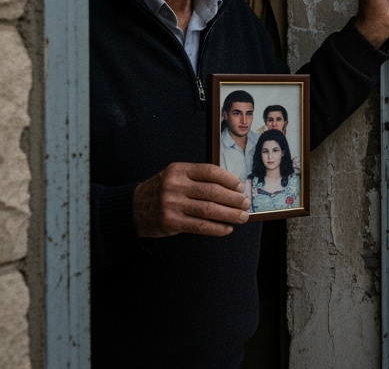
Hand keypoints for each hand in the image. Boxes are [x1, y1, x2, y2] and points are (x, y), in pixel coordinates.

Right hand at [133, 163, 249, 237]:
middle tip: (246, 203)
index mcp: (178, 170)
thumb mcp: (176, 177)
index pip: (210, 172)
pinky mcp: (170, 222)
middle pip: (212, 192)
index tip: (241, 186)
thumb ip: (199, 179)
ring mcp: (171, 204)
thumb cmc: (162, 191)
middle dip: (234, 199)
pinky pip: (200, 226)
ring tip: (242, 217)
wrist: (132, 209)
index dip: (229, 179)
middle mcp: (174, 186)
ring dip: (230, 214)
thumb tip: (234, 188)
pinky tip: (227, 229)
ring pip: (209, 210)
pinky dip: (217, 228)